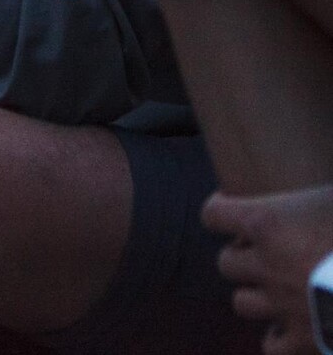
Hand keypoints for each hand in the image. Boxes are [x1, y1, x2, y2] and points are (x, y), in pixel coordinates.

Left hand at [202, 184, 332, 354]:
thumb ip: (316, 193)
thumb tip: (316, 190)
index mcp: (266, 222)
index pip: (213, 214)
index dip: (223, 212)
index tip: (236, 209)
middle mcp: (265, 264)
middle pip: (226, 263)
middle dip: (245, 258)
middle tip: (270, 254)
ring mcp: (283, 305)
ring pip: (242, 303)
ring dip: (258, 296)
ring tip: (282, 289)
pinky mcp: (306, 341)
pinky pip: (271, 346)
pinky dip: (279, 337)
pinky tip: (298, 325)